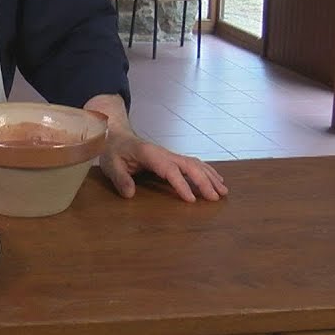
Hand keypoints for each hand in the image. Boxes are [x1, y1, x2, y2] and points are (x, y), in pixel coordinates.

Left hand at [98, 130, 227, 202]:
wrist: (116, 135)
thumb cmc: (113, 151)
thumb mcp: (110, 165)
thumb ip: (120, 179)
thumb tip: (129, 194)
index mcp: (150, 154)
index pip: (169, 170)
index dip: (181, 184)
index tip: (191, 199)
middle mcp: (164, 153)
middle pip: (188, 165)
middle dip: (203, 181)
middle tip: (215, 198)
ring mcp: (169, 154)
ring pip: (195, 163)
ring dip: (210, 176)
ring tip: (223, 191)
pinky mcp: (172, 158)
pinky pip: (193, 163)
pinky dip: (207, 171)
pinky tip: (217, 180)